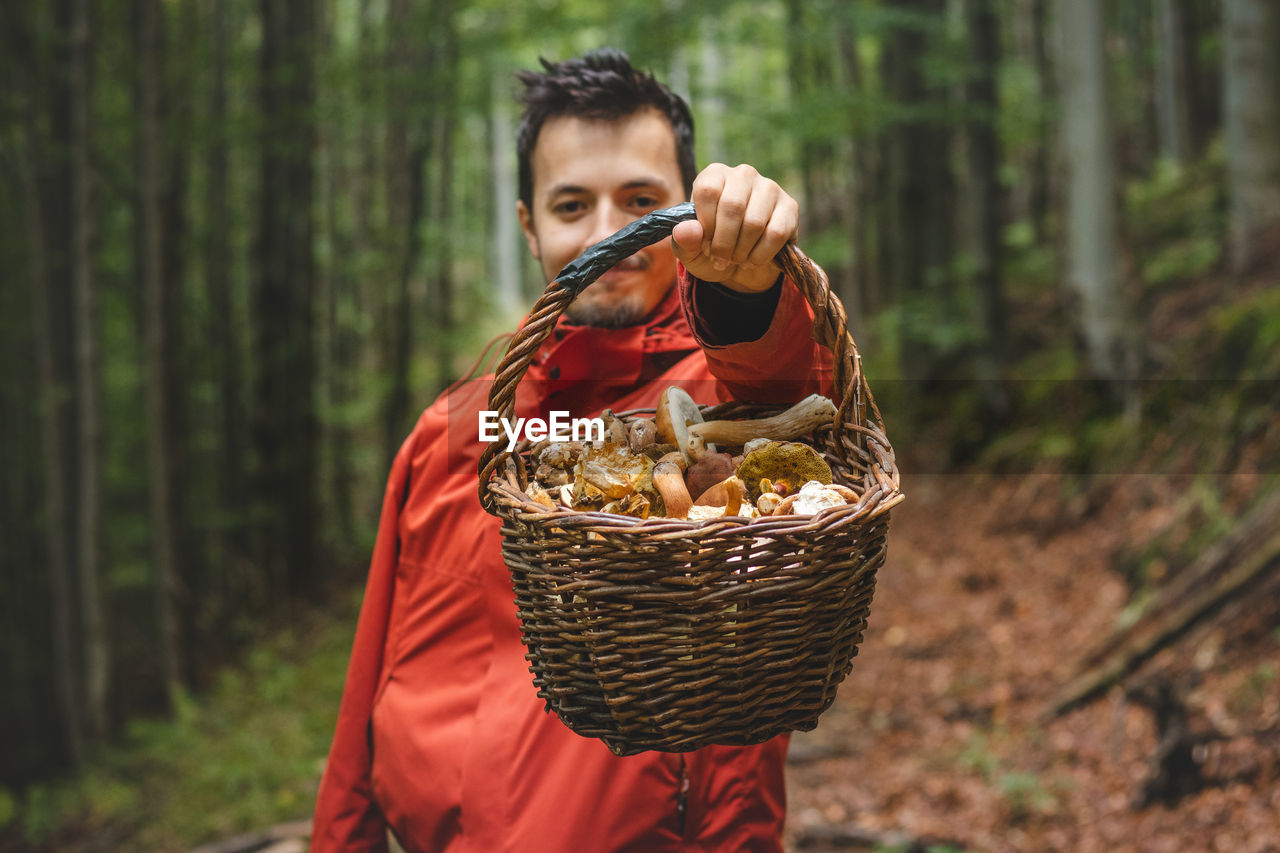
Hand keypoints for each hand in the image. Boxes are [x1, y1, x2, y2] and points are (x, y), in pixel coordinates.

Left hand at [670, 163, 798, 293]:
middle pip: (732, 206)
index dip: (706, 225)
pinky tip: (752, 259)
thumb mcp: (690, 251)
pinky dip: (760, 255)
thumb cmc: (712, 251)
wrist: (741, 267)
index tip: (705, 245)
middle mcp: (743, 174)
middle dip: (724, 243)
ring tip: (735, 260)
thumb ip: (683, 241)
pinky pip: (775, 233)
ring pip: (755, 222)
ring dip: (742, 251)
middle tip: (720, 260)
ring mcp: (769, 188)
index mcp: (714, 175)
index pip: (708, 191)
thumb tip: (687, 230)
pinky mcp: (790, 207)